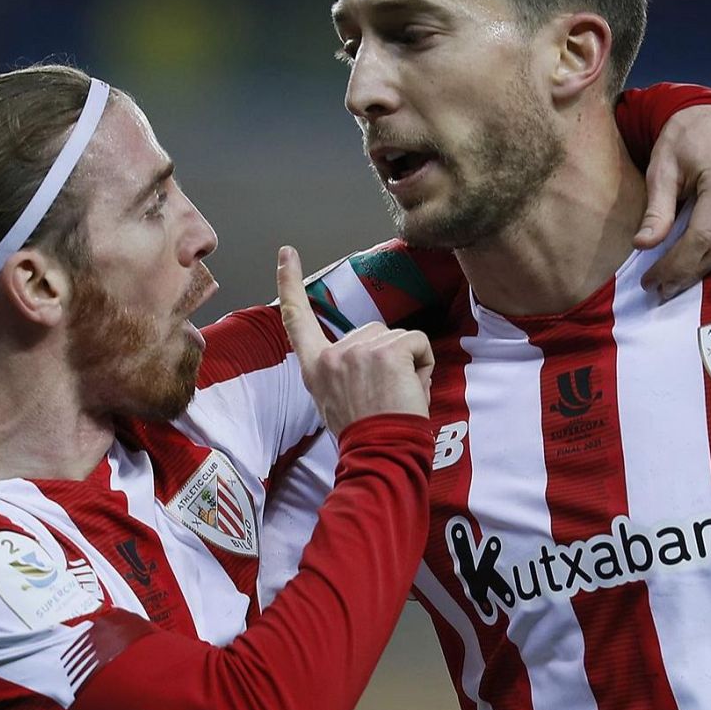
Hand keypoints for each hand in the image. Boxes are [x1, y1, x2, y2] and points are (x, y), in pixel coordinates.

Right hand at [276, 245, 433, 433]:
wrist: (379, 456)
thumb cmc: (365, 436)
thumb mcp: (335, 402)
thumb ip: (342, 371)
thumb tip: (364, 357)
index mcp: (316, 368)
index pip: (298, 320)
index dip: (290, 284)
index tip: (287, 254)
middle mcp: (332, 355)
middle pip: (373, 332)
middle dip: (388, 359)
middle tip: (384, 398)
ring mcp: (359, 350)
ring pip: (399, 338)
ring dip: (407, 364)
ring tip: (396, 398)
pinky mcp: (388, 350)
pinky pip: (418, 342)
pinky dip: (423, 364)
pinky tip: (411, 389)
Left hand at [635, 104, 710, 300]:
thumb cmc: (683, 138)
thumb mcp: (662, 168)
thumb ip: (657, 209)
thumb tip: (642, 245)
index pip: (700, 236)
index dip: (674, 263)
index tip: (650, 279)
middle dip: (684, 273)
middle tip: (657, 290)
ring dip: (703, 274)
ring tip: (674, 289)